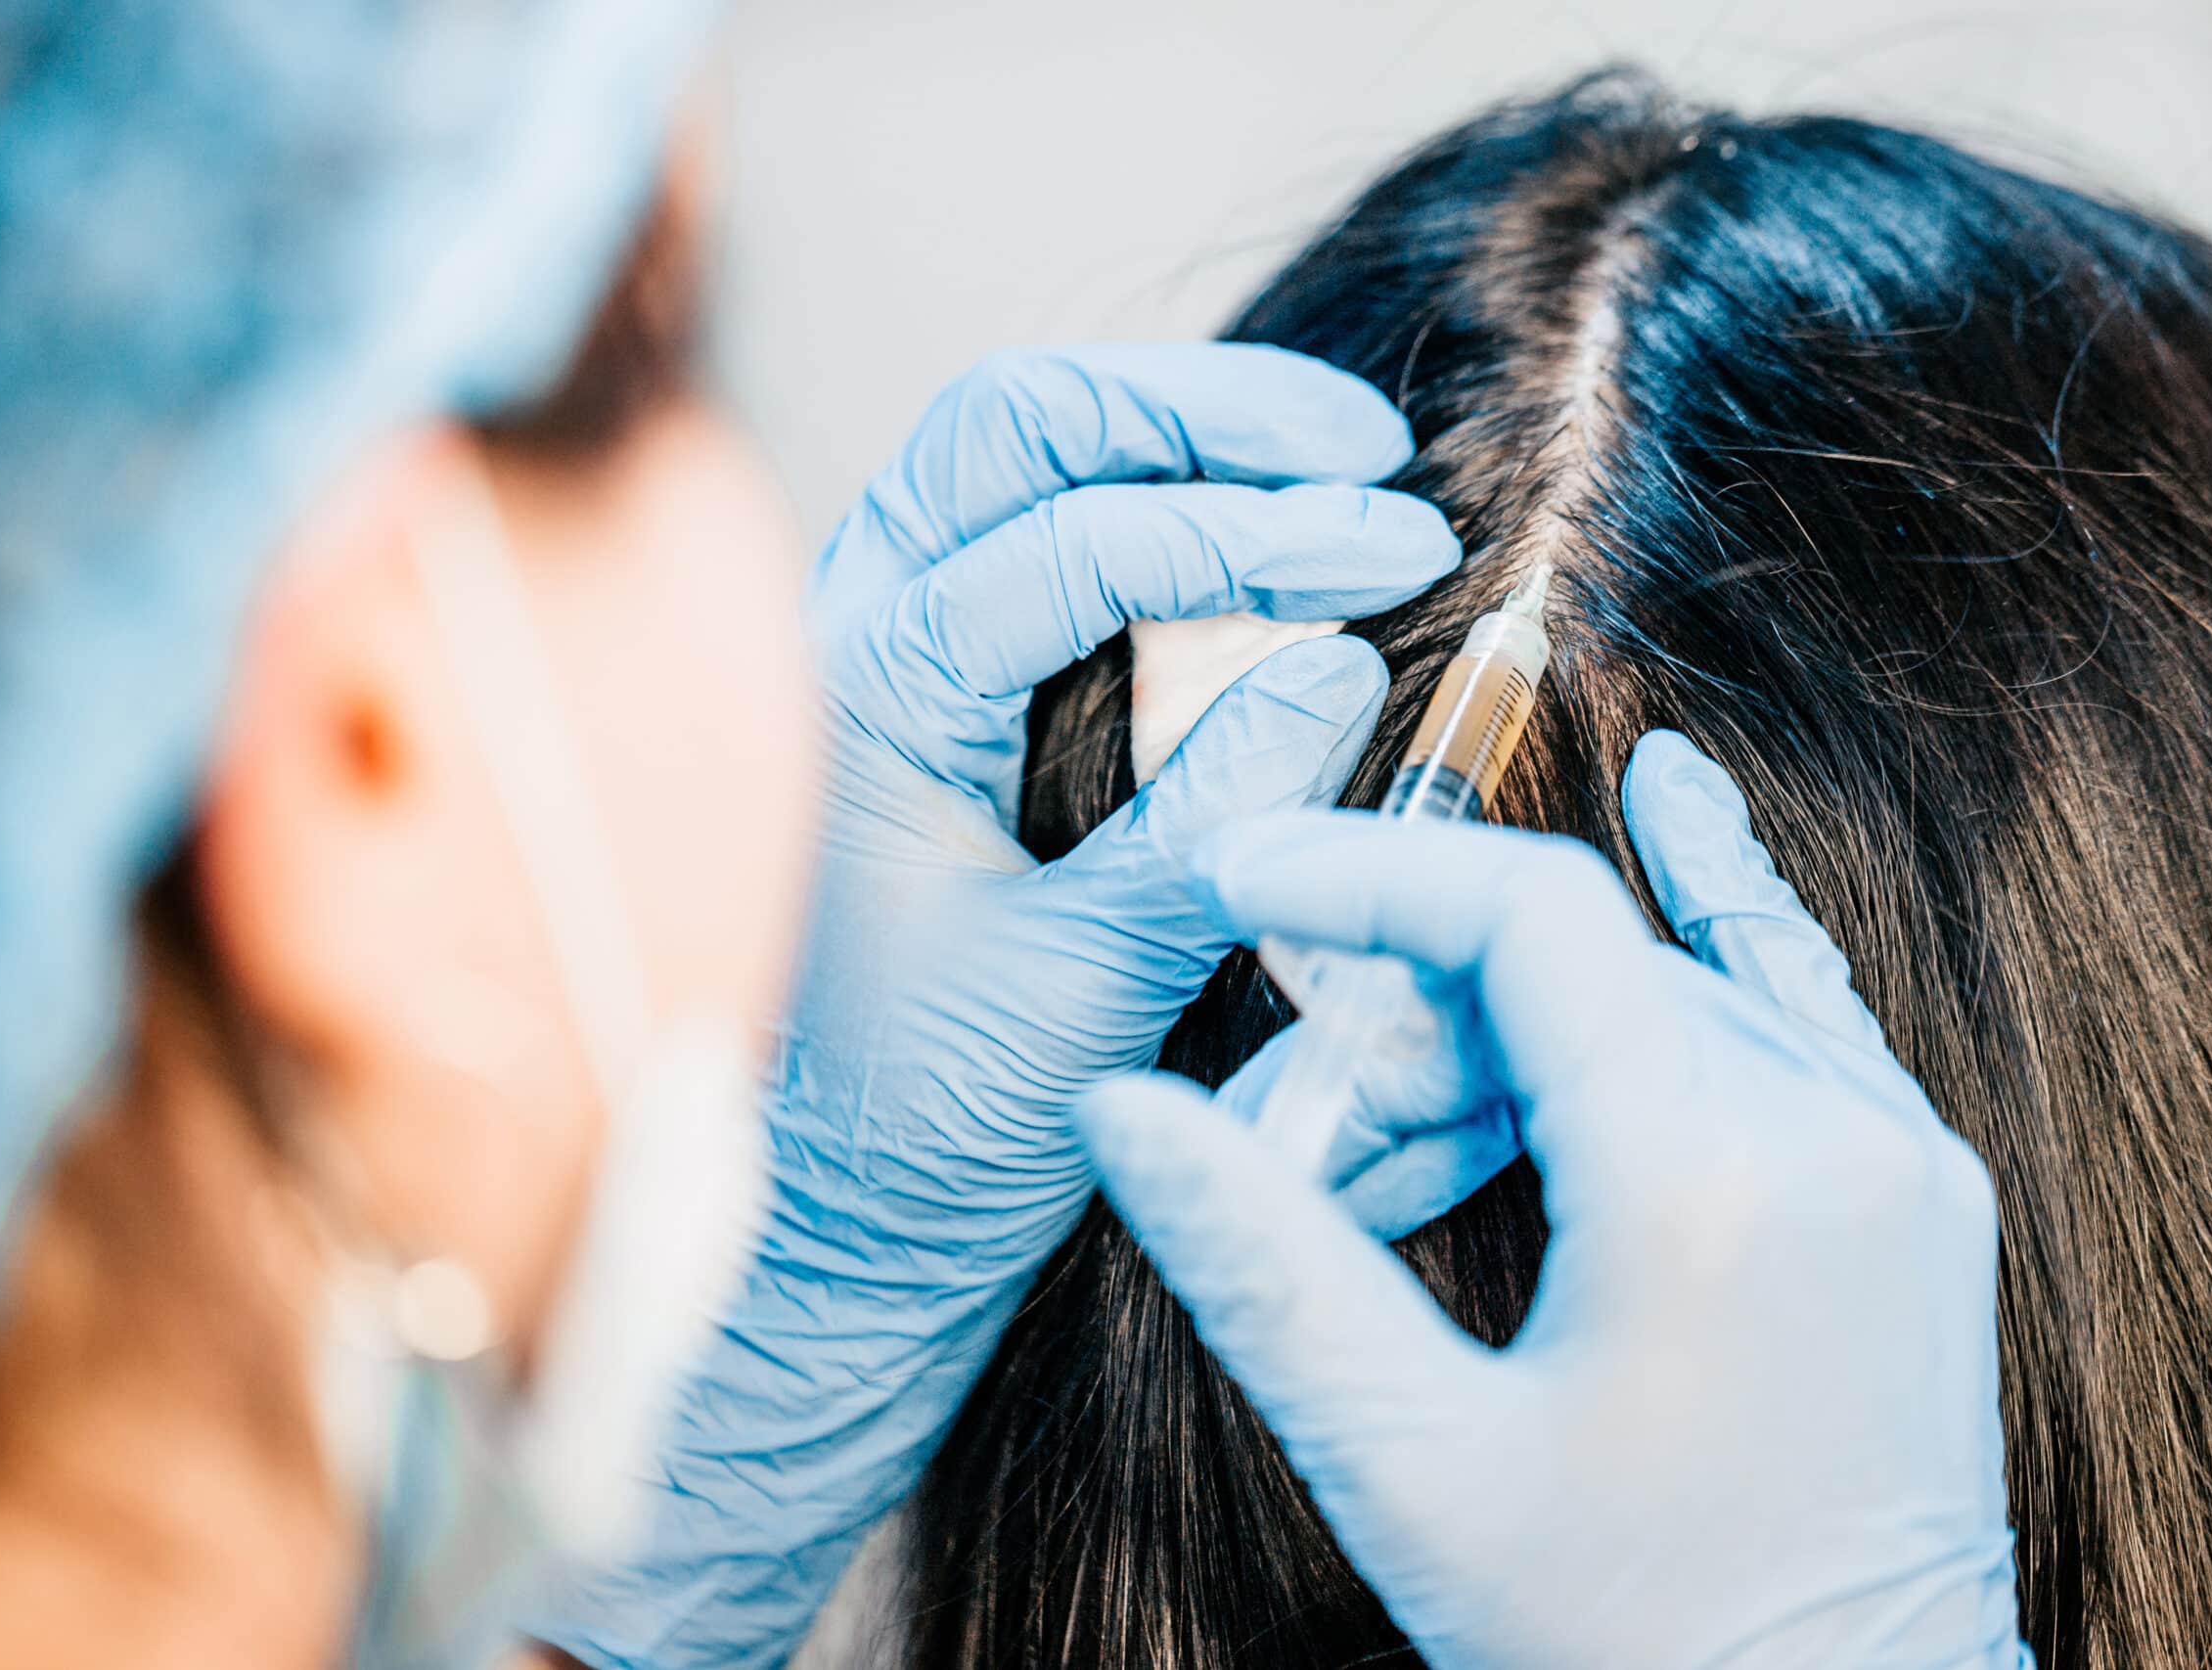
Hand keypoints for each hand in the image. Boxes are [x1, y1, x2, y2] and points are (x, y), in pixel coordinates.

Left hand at [535, 345, 1459, 1667]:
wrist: (811, 1241)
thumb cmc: (913, 1142)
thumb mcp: (1082, 994)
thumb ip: (1212, 832)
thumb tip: (1338, 665)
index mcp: (858, 709)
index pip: (1070, 546)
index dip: (1257, 536)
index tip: (1400, 553)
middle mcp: (839, 642)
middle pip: (1015, 427)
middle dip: (1204, 414)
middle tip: (1364, 449)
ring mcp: (868, 650)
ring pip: (1007, 458)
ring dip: (1170, 437)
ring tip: (1333, 460)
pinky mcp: (914, 690)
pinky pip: (1018, 537)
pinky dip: (1138, 508)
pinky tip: (1246, 534)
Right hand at [1079, 731, 2031, 1669]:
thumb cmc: (1633, 1647)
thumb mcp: (1410, 1469)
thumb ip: (1264, 1265)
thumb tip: (1119, 1108)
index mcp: (1707, 1184)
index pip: (1520, 918)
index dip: (1359, 874)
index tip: (1235, 880)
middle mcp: (1828, 1134)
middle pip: (1571, 965)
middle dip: (1405, 1020)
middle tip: (1305, 1144)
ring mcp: (1894, 1155)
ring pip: (1657, 990)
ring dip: (1508, 1035)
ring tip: (1406, 1164)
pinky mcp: (1914, 1188)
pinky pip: (1787, 1002)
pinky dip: (1711, 919)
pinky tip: (1681, 808)